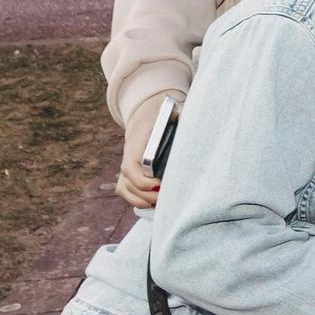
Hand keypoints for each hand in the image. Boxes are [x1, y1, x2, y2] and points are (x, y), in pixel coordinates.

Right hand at [117, 93, 176, 207]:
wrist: (146, 116)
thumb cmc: (162, 116)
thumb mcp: (171, 112)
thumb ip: (179, 117)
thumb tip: (189, 122)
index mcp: (137, 143)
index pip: (131, 167)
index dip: (142, 181)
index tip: (159, 185)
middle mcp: (127, 157)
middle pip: (128, 183)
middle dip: (146, 194)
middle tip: (165, 197)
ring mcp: (125, 167)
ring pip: (125, 190)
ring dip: (142, 200)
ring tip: (162, 201)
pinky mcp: (128, 175)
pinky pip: (127, 193)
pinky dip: (139, 201)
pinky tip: (155, 202)